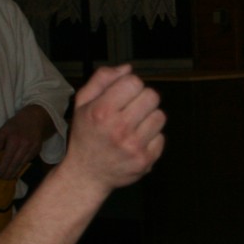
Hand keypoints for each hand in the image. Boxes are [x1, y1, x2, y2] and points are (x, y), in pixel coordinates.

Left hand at [0, 103, 55, 177]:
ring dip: (16, 171)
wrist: (34, 119)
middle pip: (15, 162)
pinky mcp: (37, 150)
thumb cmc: (16, 124)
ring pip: (23, 163)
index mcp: (14, 140)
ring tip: (10, 176)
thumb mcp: (5, 129)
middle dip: (9, 172)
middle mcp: (24, 145)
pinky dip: (22, 165)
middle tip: (3, 178)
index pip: (8, 157)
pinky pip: (28, 160)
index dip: (3, 166)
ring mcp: (32, 148)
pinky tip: (17, 169)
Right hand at [59, 65, 164, 193]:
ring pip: (160, 116)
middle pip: (152, 96)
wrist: (86, 175)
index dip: (130, 85)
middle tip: (131, 109)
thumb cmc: (85, 135)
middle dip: (142, 99)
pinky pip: (161, 137)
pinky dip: (151, 138)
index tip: (123, 95)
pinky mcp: (145, 160)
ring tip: (134, 126)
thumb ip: (102, 79)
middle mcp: (119, 128)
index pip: (134, 82)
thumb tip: (128, 68)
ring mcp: (134, 146)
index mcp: (102, 111)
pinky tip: (136, 142)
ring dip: (149, 118)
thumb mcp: (82, 103)